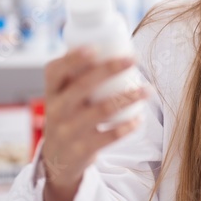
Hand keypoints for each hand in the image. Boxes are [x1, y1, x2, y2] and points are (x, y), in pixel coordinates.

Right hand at [42, 47, 146, 190]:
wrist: (58, 159)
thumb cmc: (69, 115)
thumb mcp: (63, 95)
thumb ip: (78, 74)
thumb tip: (111, 42)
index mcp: (52, 91)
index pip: (56, 71)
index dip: (73, 59)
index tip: (95, 47)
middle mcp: (56, 110)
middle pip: (82, 86)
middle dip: (109, 69)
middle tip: (133, 59)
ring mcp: (68, 131)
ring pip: (102, 110)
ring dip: (129, 97)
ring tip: (148, 89)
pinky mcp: (82, 149)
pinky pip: (109, 136)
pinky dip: (127, 126)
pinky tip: (139, 118)